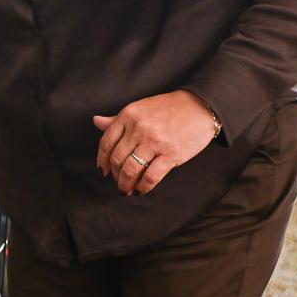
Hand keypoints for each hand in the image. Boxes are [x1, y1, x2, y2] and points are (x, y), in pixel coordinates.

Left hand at [93, 90, 218, 195]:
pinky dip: (143, 187)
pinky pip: (151, 176)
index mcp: (128, 116)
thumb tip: (96, 121)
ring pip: (131, 170)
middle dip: (115, 175)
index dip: (102, 160)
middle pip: (117, 159)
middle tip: (117, 182)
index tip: (103, 170)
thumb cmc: (168, 108)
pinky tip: (141, 190)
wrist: (199, 107)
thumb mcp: (139, 109)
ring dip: (126, 184)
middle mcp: (138, 129)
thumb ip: (117, 119)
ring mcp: (154, 142)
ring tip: (126, 190)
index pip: (106, 142)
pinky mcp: (171, 154)